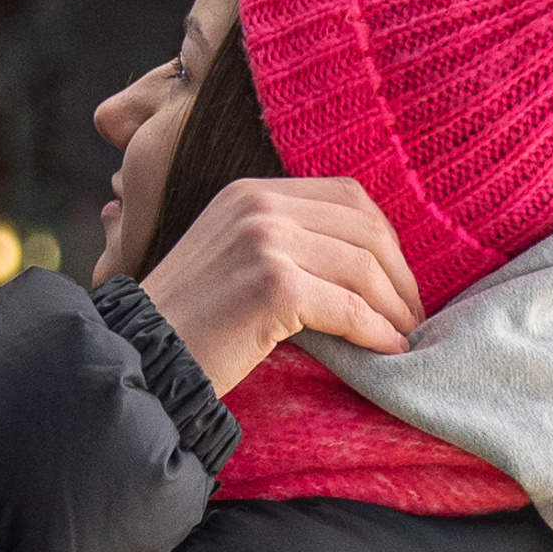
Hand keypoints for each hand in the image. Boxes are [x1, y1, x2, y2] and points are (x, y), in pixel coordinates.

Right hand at [141, 176, 421, 395]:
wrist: (140, 359)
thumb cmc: (189, 323)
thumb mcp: (232, 258)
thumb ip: (283, 244)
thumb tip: (365, 262)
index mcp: (252, 192)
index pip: (347, 196)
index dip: (384, 239)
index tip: (397, 281)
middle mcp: (259, 206)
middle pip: (364, 229)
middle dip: (399, 275)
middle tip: (412, 315)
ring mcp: (265, 242)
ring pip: (363, 269)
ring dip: (395, 308)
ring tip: (405, 336)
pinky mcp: (274, 286)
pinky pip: (349, 308)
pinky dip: (376, 332)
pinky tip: (386, 351)